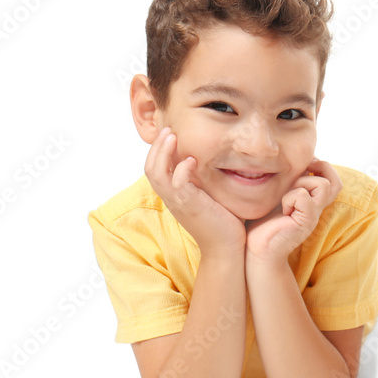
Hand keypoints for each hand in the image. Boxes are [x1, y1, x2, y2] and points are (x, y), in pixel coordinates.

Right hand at [144, 127, 245, 255]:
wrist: (226, 247)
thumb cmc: (222, 222)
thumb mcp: (209, 196)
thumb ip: (204, 180)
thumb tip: (214, 160)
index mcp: (174, 195)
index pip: (156, 169)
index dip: (158, 150)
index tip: (169, 133)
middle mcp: (172, 198)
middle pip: (151, 168)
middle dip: (157, 146)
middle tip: (167, 130)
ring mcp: (179, 203)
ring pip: (157, 174)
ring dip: (163, 153)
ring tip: (172, 136)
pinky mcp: (190, 207)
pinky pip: (177, 186)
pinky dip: (181, 171)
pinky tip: (191, 160)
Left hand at [245, 158, 342, 265]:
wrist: (256, 249)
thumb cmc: (261, 222)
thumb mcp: (275, 195)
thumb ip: (285, 182)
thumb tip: (287, 163)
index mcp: (311, 202)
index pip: (332, 180)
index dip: (320, 167)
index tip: (300, 167)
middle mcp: (316, 208)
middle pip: (335, 182)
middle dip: (318, 168)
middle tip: (300, 172)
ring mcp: (313, 216)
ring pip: (322, 184)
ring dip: (302, 182)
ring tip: (287, 194)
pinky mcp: (305, 222)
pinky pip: (303, 196)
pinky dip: (290, 197)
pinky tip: (282, 209)